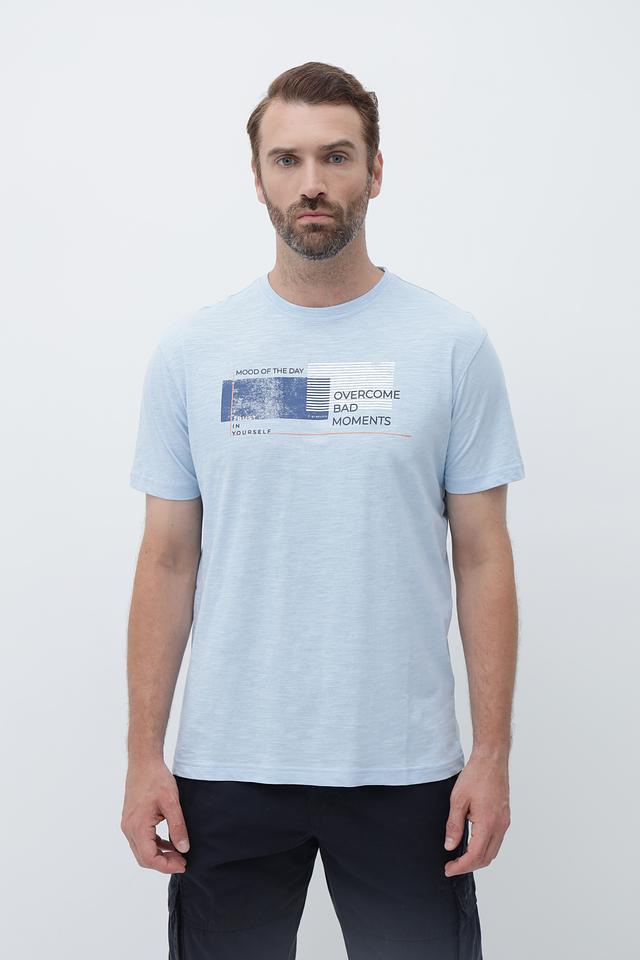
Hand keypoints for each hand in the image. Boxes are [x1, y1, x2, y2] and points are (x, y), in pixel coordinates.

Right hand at [121, 759, 189, 873]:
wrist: (143, 762)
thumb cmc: (156, 779)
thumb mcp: (172, 803)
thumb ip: (178, 827)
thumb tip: (184, 849)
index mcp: (138, 826)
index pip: (150, 858)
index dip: (167, 865)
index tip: (183, 864)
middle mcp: (129, 828)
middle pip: (144, 858)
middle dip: (164, 863)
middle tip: (183, 861)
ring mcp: (128, 824)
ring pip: (142, 850)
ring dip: (159, 854)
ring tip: (179, 854)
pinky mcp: (132, 819)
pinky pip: (142, 840)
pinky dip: (155, 845)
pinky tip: (169, 843)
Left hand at [443, 753, 510, 876]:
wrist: (491, 760)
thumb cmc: (475, 775)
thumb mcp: (457, 800)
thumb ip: (454, 825)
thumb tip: (450, 846)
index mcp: (488, 823)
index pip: (475, 856)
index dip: (461, 866)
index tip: (448, 869)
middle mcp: (500, 826)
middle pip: (486, 858)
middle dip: (469, 866)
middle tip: (451, 866)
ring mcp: (504, 822)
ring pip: (493, 851)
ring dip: (477, 859)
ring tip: (460, 858)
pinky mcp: (505, 817)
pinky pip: (496, 841)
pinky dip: (484, 849)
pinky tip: (472, 845)